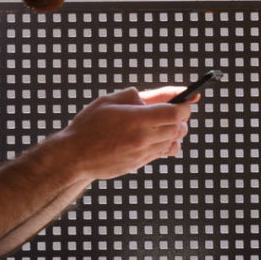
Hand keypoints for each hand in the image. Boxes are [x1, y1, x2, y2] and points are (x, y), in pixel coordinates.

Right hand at [60, 87, 193, 180]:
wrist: (74, 155)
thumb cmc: (89, 124)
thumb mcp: (111, 101)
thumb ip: (138, 96)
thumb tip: (163, 95)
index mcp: (137, 119)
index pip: (176, 112)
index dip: (185, 105)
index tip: (186, 100)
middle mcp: (143, 138)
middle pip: (179, 128)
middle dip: (181, 118)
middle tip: (173, 111)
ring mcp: (142, 154)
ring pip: (174, 143)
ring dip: (174, 132)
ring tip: (164, 124)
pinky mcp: (139, 164)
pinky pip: (162, 154)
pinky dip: (166, 144)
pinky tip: (156, 138)